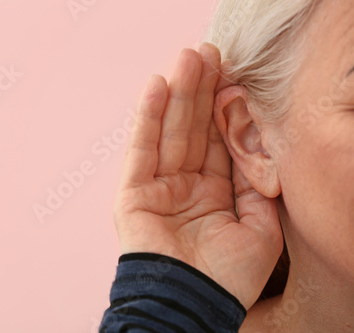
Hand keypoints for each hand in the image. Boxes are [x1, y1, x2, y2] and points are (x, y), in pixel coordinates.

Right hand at [113, 44, 282, 308]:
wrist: (192, 305)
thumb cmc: (227, 277)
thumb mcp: (259, 226)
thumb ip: (256, 185)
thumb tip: (256, 146)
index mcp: (212, 194)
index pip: (217, 142)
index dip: (224, 109)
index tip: (231, 74)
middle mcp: (183, 185)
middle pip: (193, 130)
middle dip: (201, 92)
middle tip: (207, 52)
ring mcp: (156, 186)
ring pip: (168, 132)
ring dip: (178, 94)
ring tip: (187, 58)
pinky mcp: (133, 192)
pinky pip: (141, 149)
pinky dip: (148, 118)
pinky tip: (157, 86)